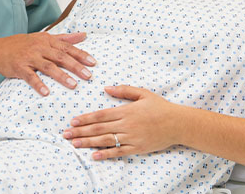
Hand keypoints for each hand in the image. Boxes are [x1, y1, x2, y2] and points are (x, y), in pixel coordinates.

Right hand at [0, 31, 95, 95]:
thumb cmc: (23, 44)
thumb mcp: (43, 37)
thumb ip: (64, 38)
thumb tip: (83, 35)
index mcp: (47, 41)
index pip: (67, 47)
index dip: (81, 55)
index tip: (93, 63)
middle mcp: (39, 48)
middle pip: (60, 57)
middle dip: (76, 66)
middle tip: (88, 76)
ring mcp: (29, 58)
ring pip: (48, 67)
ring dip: (61, 76)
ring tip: (73, 85)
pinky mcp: (19, 68)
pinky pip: (30, 77)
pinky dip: (38, 84)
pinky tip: (46, 93)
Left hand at [62, 85, 182, 159]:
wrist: (178, 123)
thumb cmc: (160, 107)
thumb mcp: (143, 93)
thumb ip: (124, 90)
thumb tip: (106, 87)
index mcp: (126, 110)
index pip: (101, 115)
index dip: (85, 118)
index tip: (72, 121)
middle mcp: (126, 125)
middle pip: (99, 129)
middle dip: (81, 131)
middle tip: (66, 134)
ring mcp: (131, 138)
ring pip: (105, 141)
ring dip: (88, 142)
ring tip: (75, 144)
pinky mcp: (137, 148)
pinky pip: (118, 152)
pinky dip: (106, 154)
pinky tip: (94, 156)